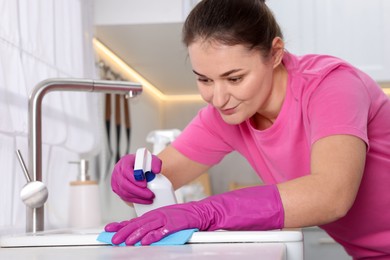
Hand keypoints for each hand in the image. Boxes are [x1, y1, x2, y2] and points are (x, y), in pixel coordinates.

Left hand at [105, 185, 283, 244]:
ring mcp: (189, 215)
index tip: (119, 232)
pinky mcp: (196, 219)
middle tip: (110, 235)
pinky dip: (158, 233)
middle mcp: (182, 213)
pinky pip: (174, 226)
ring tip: (121, 240)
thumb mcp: (207, 229)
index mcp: (183, 216)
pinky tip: (145, 240)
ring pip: (157, 221)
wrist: (250, 208)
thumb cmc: (233, 219)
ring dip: (137, 232)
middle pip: (150, 219)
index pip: (154, 220)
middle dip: (128, 228)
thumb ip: (190, 232)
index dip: (135, 226)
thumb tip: (171, 238)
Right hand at [111, 154, 161, 203]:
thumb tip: (156, 170)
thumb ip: (155, 163)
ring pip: (124, 192)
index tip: (145, 184)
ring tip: (149, 198)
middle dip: (139, 191)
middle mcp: (118, 170)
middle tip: (150, 194)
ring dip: (138, 197)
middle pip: (124, 184)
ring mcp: (116, 180)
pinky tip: (144, 200)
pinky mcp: (117, 189)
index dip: (135, 179)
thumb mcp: (151, 160)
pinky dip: (135, 200)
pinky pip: (125, 197)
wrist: (138, 168)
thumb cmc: (143, 164)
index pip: (126, 170)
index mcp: (125, 161)